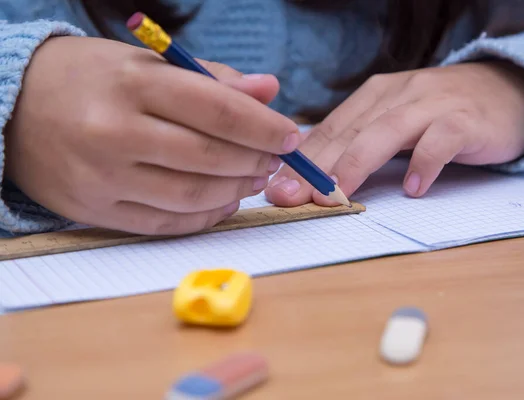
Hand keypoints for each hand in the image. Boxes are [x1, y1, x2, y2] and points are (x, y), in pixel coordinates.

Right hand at [4, 36, 300, 233]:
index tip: (291, 136)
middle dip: (255, 161)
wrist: (15, 108)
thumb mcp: (147, 64)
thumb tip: (269, 92)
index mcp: (133, 83)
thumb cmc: (92, 80)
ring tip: (254, 179)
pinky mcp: (95, 210)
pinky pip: (165, 222)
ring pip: (191, 195)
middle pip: (209, 157)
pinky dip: (204, 216)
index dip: (265, 127)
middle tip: (275, 160)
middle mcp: (114, 131)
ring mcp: (102, 177)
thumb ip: (213, 79)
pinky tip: (223, 203)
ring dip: (235, 191)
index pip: (218, 109)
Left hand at [265, 61, 523, 205]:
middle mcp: (396, 95)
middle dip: (317, 167)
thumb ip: (360, 143)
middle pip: (349, 132)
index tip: (276, 188)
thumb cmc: (441, 115)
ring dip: (358, 163)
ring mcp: (431, 104)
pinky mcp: (465, 120)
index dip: (301, 161)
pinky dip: (425, 162)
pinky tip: (414, 188)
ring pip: (386, 131)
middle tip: (292, 197)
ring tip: (339, 195)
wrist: (509, 92)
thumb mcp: (394, 123)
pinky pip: (441, 140)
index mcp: (373, 97)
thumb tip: (313, 177)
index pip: (329, 130)